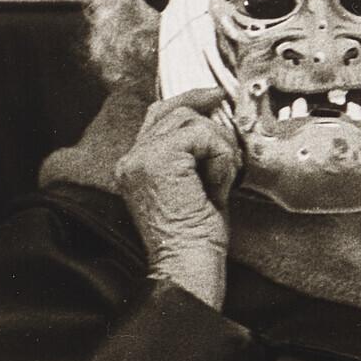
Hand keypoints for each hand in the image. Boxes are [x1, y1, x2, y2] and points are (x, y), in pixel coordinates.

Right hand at [115, 89, 241, 308]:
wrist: (187, 263)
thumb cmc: (197, 237)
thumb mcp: (196, 187)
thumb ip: (195, 156)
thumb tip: (217, 125)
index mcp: (135, 165)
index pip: (158, 116)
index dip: (189, 102)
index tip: (215, 97)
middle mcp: (131, 158)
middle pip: (172, 110)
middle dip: (209, 119)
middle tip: (229, 128)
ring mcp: (141, 157)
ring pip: (191, 121)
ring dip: (218, 149)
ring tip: (220, 181)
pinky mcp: (158, 159)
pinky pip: (201, 135)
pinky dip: (220, 157)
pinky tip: (218, 183)